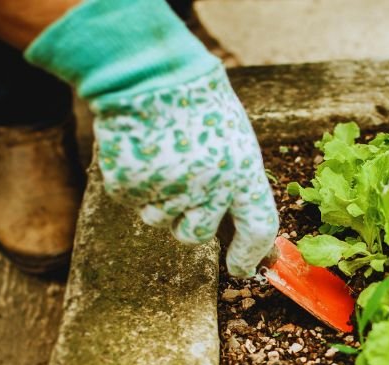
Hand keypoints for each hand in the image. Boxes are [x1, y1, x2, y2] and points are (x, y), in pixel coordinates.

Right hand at [94, 66, 279, 277]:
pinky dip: (133, 182)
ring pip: (159, 220)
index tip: (243, 268)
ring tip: (159, 156)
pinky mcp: (131, 186)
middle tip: (181, 189)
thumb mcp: (232, 138)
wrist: (146, 70)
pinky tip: (139, 150)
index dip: (250, 254)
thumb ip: (235, 181)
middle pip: (197, 234)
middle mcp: (209, 185)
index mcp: (243, 169)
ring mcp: (168, 188)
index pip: (257, 227)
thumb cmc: (195, 102)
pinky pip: (132, 201)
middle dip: (188, 223)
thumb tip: (236, 227)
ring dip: (157, 199)